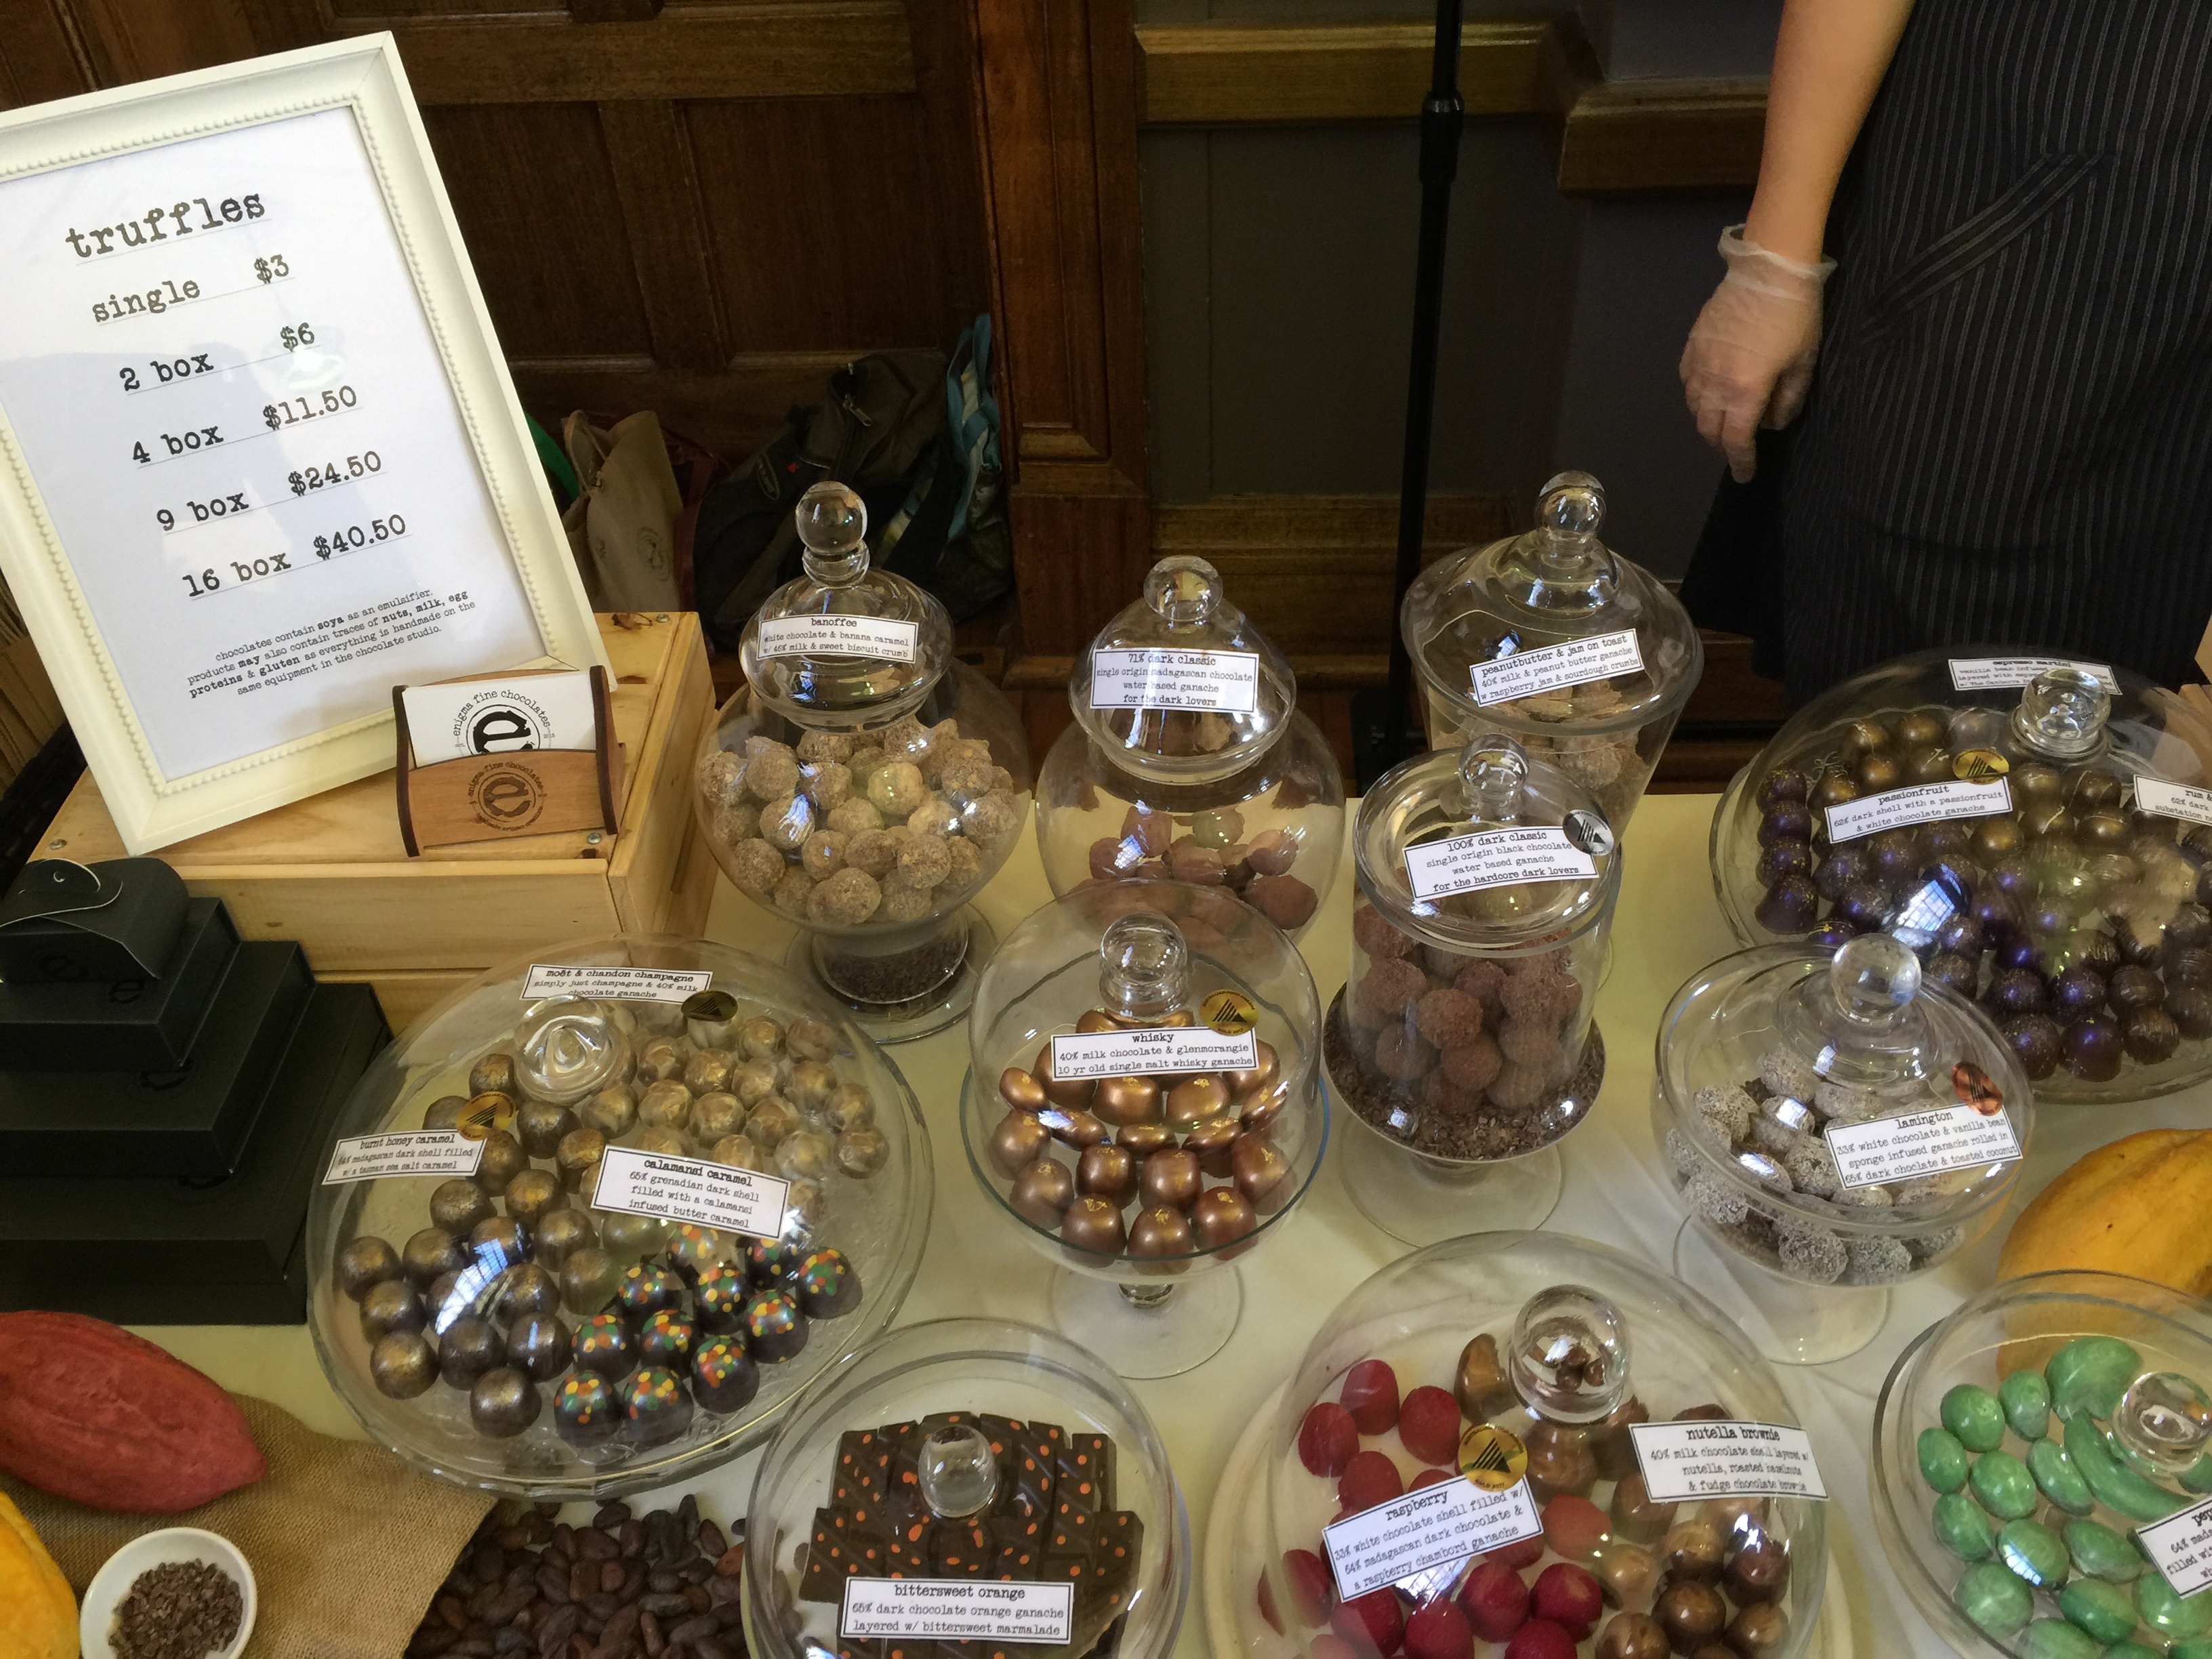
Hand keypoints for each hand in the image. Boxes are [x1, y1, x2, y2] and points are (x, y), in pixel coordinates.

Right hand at [1680, 227, 1835, 481]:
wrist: (1769, 270)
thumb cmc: (1796, 316)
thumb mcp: (1804, 363)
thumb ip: (1787, 401)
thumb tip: (1772, 424)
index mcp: (1745, 391)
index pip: (1735, 440)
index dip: (1740, 461)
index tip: (1745, 474)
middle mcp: (1714, 383)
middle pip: (1709, 429)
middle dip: (1723, 445)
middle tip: (1737, 449)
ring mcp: (1699, 364)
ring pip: (1695, 408)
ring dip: (1708, 422)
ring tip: (1724, 422)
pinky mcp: (1692, 346)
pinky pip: (1687, 382)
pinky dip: (1697, 396)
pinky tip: (1709, 393)